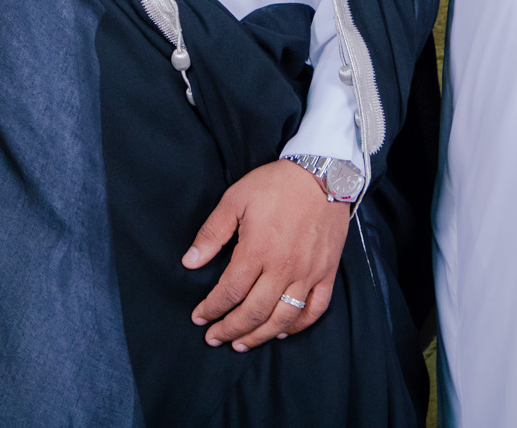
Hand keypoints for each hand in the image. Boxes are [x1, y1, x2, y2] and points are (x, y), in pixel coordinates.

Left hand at [182, 159, 350, 351]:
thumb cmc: (277, 184)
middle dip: (229, 329)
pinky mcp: (326, 272)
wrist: (324, 174)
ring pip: (282, 318)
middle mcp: (283, 268)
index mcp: (257, 250)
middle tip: (214, 337)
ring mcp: (308, 273)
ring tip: (242, 343)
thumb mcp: (236, 199)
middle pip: (253, 312)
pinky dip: (297, 326)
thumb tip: (189, 262)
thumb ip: (212, 233)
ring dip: (259, 336)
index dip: (211, 308)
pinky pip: (314, 309)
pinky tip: (282, 331)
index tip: (198, 317)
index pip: (229, 292)